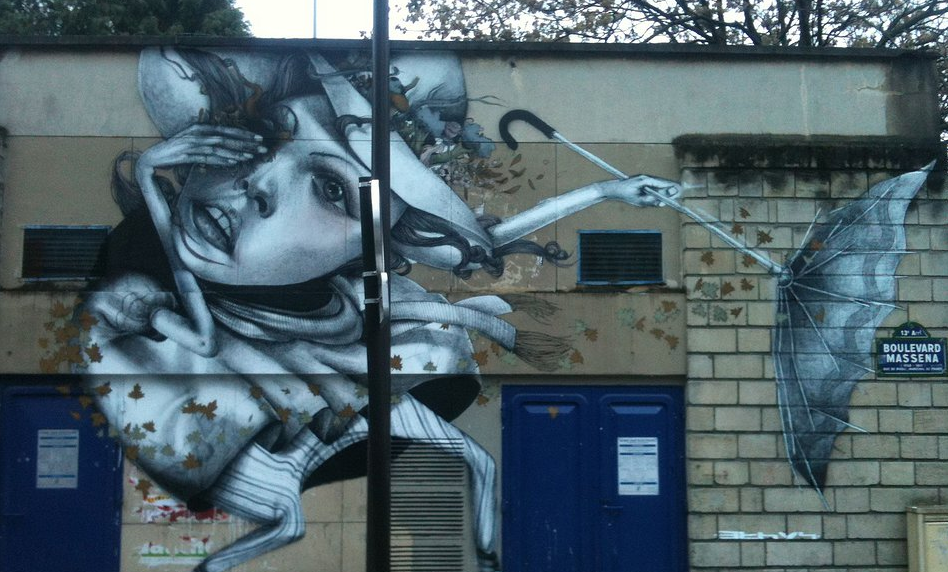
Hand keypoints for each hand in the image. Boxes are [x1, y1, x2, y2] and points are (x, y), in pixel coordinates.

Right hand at [136, 124, 266, 178]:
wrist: (153, 157)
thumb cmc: (176, 151)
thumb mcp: (194, 143)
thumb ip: (208, 143)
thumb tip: (226, 149)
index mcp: (201, 128)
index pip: (226, 130)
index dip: (243, 133)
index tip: (259, 138)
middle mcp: (198, 133)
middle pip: (226, 137)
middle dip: (245, 143)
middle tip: (262, 147)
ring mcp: (192, 143)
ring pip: (219, 147)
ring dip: (236, 152)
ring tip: (251, 156)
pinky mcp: (187, 154)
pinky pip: (208, 157)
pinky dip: (221, 159)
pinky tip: (233, 162)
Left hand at [600, 174, 681, 206]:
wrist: (612, 189)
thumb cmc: (624, 194)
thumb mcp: (638, 201)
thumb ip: (651, 201)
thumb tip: (663, 202)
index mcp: (646, 180)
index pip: (662, 183)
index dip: (671, 188)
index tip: (679, 191)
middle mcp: (646, 178)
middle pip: (662, 184)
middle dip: (669, 191)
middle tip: (676, 196)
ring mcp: (644, 179)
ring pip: (658, 186)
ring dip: (662, 193)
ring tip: (668, 198)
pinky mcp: (642, 183)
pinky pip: (653, 187)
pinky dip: (657, 193)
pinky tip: (659, 198)